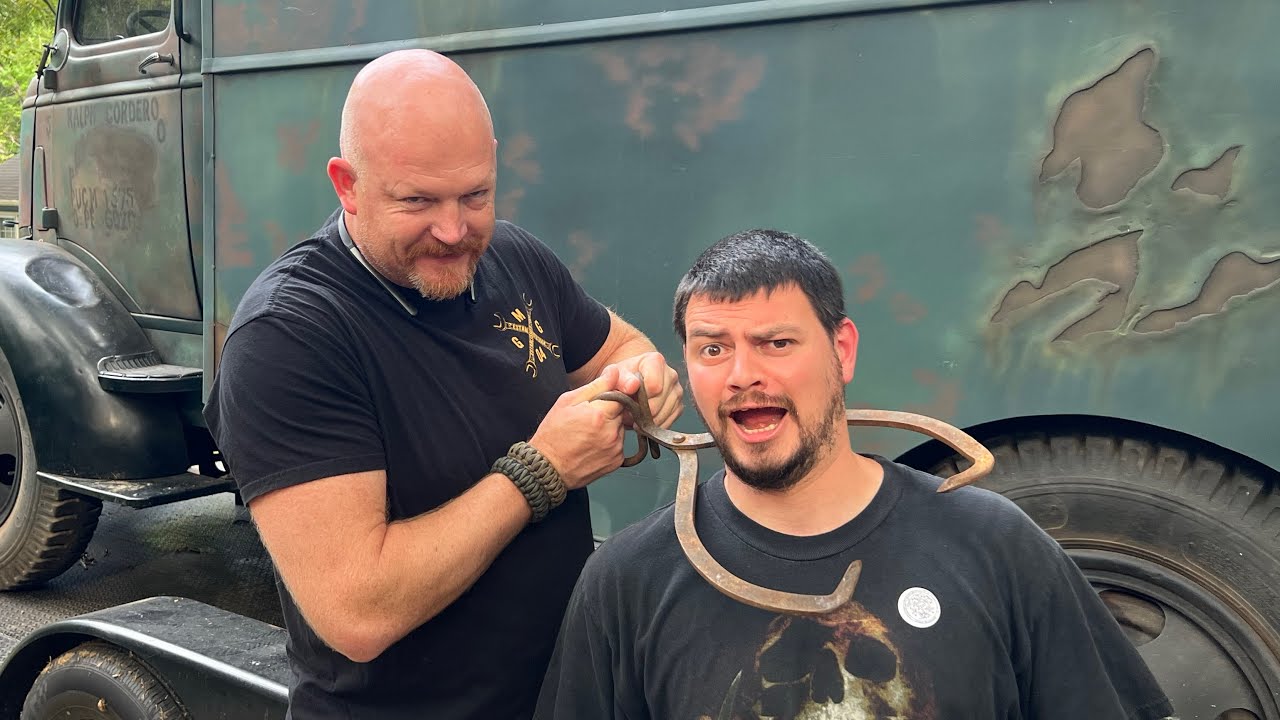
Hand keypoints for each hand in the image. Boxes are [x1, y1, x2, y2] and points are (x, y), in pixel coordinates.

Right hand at [528, 366, 629, 489]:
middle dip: (609, 412)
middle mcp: (611, 433)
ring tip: (588, 434)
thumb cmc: (553, 434)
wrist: (547, 468)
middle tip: (588, 419)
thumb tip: (615, 371)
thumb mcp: (567, 402)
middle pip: (622, 412)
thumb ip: (595, 385)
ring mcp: (615, 449)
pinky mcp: (616, 461)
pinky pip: (619, 445)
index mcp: (599, 415)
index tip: (599, 401)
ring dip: (610, 427)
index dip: (610, 395)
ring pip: (621, 428)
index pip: (621, 394)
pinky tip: (592, 445)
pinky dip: (610, 443)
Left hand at [611, 351, 682, 428]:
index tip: (630, 400)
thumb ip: (621, 380)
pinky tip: (645, 421)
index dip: (640, 398)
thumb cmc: (622, 379)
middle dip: (643, 411)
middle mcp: (671, 374)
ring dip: (648, 420)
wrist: (630, 385)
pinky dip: (655, 425)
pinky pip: (669, 422)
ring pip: (665, 413)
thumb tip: (633, 386)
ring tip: (636, 416)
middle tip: (630, 412)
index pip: (654, 386)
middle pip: (660, 401)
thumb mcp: (615, 376)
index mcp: (656, 361)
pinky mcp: (679, 406)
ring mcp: (677, 391)